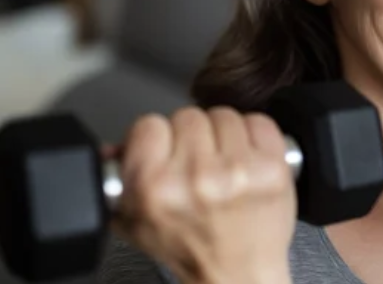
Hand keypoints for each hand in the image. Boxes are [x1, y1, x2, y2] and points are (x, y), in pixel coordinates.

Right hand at [112, 107, 296, 283]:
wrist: (237, 273)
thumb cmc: (190, 249)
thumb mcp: (136, 223)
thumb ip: (116, 183)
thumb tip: (109, 147)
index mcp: (155, 187)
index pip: (149, 124)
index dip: (158, 136)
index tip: (166, 149)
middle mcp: (196, 175)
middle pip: (189, 116)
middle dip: (192, 136)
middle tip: (198, 160)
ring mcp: (239, 169)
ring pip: (225, 115)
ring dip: (224, 134)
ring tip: (224, 161)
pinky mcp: (273, 167)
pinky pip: (260, 122)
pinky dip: (255, 134)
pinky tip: (248, 157)